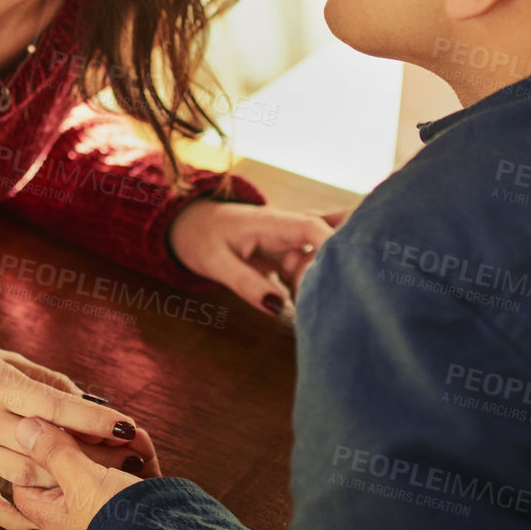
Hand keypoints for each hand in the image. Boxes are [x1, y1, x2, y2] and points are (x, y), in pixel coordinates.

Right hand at [0, 339, 158, 529]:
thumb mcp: (2, 358)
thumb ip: (43, 379)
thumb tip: (82, 399)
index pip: (54, 404)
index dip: (92, 416)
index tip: (125, 424)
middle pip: (47, 445)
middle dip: (89, 453)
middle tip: (124, 457)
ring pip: (27, 476)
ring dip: (63, 480)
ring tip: (94, 480)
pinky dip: (14, 518)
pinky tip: (38, 525)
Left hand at [10, 416, 143, 529]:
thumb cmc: (116, 525)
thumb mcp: (81, 483)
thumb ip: (53, 452)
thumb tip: (23, 426)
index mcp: (46, 506)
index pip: (29, 462)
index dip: (44, 439)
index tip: (59, 422)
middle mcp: (70, 503)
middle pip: (68, 452)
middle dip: (89, 438)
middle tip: (101, 432)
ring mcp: (100, 497)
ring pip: (100, 454)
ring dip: (115, 441)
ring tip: (126, 435)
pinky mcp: (128, 492)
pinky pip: (126, 461)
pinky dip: (134, 449)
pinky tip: (139, 441)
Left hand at [167, 199, 337, 316]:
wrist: (189, 224)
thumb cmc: (201, 238)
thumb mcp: (216, 264)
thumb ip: (247, 284)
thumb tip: (279, 306)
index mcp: (270, 222)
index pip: (312, 227)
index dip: (332, 245)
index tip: (341, 273)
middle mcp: (285, 227)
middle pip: (323, 240)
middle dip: (328, 267)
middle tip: (310, 297)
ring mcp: (288, 239)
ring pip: (318, 254)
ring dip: (319, 276)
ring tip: (306, 300)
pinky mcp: (287, 252)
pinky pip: (309, 264)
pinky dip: (311, 281)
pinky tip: (303, 298)